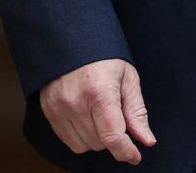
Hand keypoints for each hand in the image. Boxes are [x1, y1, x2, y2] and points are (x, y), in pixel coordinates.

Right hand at [39, 58, 155, 164]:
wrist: (72, 39)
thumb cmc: (104, 56)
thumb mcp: (127, 77)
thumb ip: (137, 111)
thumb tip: (146, 141)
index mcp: (100, 91)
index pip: (113, 137)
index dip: (126, 151)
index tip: (135, 156)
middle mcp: (76, 102)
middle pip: (100, 143)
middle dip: (112, 135)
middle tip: (114, 112)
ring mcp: (59, 108)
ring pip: (84, 145)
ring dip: (96, 137)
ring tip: (99, 112)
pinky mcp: (49, 111)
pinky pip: (68, 140)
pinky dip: (81, 135)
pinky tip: (86, 115)